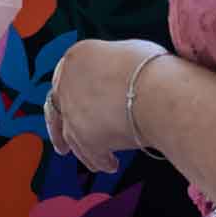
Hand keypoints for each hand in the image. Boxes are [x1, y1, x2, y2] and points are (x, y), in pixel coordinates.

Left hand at [44, 38, 166, 173]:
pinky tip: (110, 164)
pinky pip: (89, 155)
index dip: (68, 91)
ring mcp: (73, 111)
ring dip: (83, 150)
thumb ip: (113, 64)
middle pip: (57, 107)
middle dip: (58, 127)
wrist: (158, 93)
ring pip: (70, 136)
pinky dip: (100, 160)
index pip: (65, 74)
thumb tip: (120, 73)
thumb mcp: (129, 52)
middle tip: (62, 143)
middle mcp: (69, 82)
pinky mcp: (83, 138)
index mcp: (78, 56)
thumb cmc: (153, 70)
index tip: (69, 101)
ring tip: (96, 161)